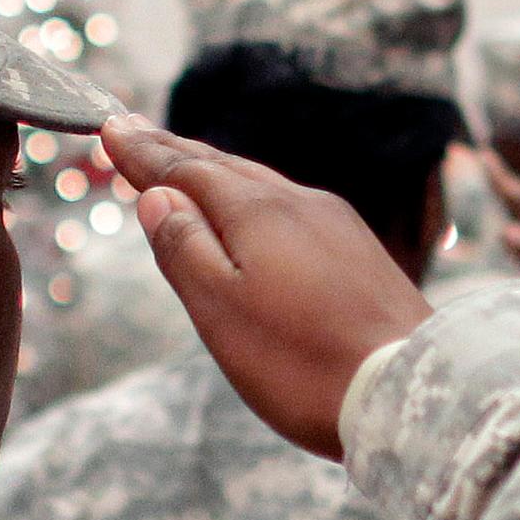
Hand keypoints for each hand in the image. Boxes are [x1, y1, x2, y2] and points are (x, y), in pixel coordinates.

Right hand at [105, 115, 431, 456]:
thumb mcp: (221, 311)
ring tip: (183, 160)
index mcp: (257, 213)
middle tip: (132, 128)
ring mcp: (335, 224)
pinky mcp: (359, 251)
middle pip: (222, 166)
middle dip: (172, 150)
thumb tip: (157, 195)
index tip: (108, 127)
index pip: (184, 171)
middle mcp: (298, 203)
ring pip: (260, 182)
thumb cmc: (304, 363)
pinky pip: (290, 205)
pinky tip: (254, 208)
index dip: (142, 153)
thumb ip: (184, 248)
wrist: (410, 392)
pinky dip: (252, 195)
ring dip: (214, 169)